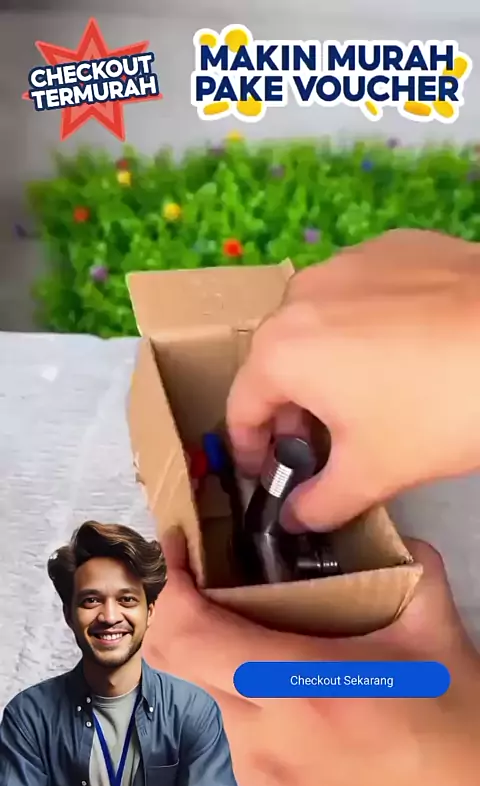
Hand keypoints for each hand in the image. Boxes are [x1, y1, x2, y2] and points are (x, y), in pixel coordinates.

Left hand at [143, 529, 479, 785]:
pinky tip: (298, 697)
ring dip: (226, 660)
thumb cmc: (456, 739)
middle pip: (181, 663)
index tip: (179, 551)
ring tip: (275, 642)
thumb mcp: (437, 639)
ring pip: (212, 699)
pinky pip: (238, 736)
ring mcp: (260, 780)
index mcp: (299, 689)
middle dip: (187, 613)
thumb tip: (377, 526)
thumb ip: (407, 568)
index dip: (170, 586)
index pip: (188, 635)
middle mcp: (263, 739)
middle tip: (216, 581)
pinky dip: (249, 701)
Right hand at [227, 229, 479, 531]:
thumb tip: (295, 518)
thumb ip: (319, 504)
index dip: (250, 451)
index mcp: (281, 350)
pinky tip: (406, 349)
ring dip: (327, 365)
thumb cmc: (440, 408)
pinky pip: (360, 294)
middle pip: (277, 363)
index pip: (241, 409)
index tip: (268, 473)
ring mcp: (348, 261)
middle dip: (293, 410)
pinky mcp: (393, 245)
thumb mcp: (373, 472)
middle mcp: (301, 294)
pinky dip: (366, 325)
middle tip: (325, 445)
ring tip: (370, 395)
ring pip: (318, 324)